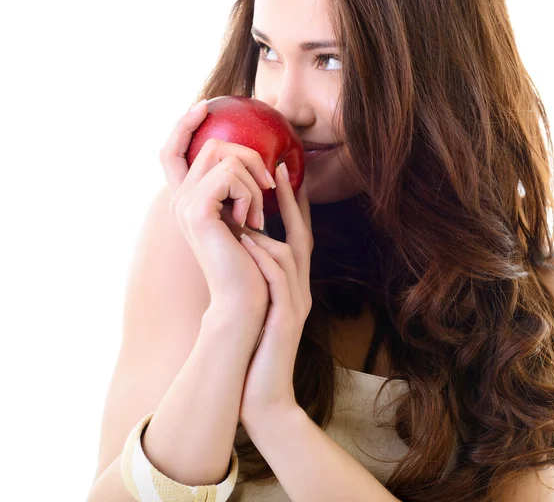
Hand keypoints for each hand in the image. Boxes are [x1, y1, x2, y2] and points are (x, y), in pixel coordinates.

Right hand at [158, 97, 275, 329]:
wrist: (245, 296)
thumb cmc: (253, 260)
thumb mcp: (248, 215)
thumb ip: (244, 186)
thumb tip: (265, 157)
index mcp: (190, 199)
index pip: (172, 151)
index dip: (184, 124)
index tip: (207, 106)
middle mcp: (180, 199)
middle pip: (212, 145)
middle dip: (249, 158)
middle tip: (268, 185)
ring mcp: (184, 204)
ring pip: (225, 156)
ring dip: (254, 182)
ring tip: (258, 215)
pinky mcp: (196, 210)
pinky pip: (230, 173)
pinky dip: (251, 193)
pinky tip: (252, 221)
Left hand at [237, 162, 313, 425]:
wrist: (263, 395)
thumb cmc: (256, 350)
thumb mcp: (258, 307)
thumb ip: (255, 276)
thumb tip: (241, 243)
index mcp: (292, 285)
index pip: (296, 236)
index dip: (292, 203)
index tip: (281, 173)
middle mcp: (300, 289)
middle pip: (302, 235)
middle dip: (292, 200)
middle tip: (279, 168)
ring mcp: (297, 304)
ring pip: (290, 254)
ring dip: (270, 227)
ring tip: (250, 205)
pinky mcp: (287, 320)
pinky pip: (278, 280)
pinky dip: (264, 257)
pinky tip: (247, 240)